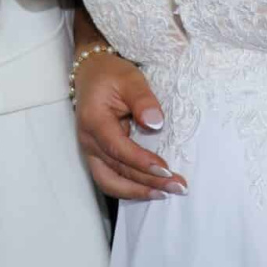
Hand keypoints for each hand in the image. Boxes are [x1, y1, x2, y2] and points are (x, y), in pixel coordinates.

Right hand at [75, 51, 186, 200]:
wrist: (92, 73)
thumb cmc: (111, 74)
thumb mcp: (130, 78)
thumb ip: (143, 99)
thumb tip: (156, 123)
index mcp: (94, 121)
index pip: (117, 148)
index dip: (141, 162)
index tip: (166, 168)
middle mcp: (88, 141)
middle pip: (116, 171)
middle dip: (147, 182)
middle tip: (177, 186)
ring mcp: (90, 151)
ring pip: (110, 183)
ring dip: (138, 192)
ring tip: (166, 193)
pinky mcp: (97, 156)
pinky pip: (111, 179)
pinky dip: (130, 188)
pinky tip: (151, 189)